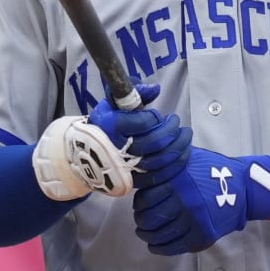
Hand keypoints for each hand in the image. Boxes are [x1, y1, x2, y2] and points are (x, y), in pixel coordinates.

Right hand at [33, 84, 189, 199]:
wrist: (84, 153)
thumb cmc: (104, 124)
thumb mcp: (112, 103)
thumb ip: (133, 91)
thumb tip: (155, 89)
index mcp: (113, 126)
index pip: (144, 122)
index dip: (155, 118)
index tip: (157, 115)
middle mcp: (119, 148)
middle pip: (155, 142)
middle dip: (172, 130)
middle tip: (175, 122)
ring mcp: (127, 168)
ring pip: (162, 161)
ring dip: (180, 146)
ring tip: (184, 135)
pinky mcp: (134, 182)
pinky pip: (160, 177)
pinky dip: (176, 165)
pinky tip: (182, 153)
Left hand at [131, 147, 269, 254]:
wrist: (243, 187)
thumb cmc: (214, 170)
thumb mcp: (187, 159)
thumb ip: (166, 166)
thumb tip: (142, 173)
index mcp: (177, 181)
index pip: (144, 200)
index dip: (138, 206)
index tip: (140, 207)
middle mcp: (183, 201)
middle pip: (149, 219)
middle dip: (141, 223)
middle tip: (141, 223)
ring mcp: (193, 220)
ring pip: (159, 235)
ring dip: (148, 237)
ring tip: (146, 234)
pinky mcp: (202, 235)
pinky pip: (174, 247)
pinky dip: (160, 248)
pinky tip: (155, 246)